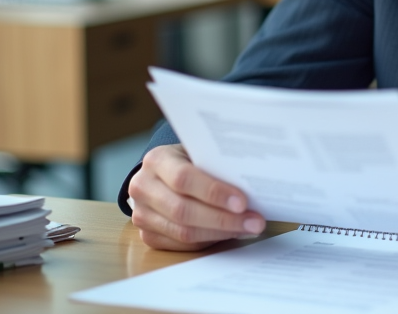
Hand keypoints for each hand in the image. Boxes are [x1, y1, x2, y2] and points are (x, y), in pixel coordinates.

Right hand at [127, 144, 265, 249]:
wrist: (162, 174)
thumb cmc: (189, 160)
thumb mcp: (199, 153)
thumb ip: (216, 165)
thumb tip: (253, 185)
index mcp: (156, 160)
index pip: (184, 179)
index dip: (214, 192)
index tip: (243, 202)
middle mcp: (143, 187)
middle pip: (183, 210)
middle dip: (223, 219)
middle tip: (254, 221)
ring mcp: (142, 214)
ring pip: (183, 232)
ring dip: (220, 233)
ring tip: (248, 228)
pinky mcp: (148, 235)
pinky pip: (182, 245)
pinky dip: (209, 241)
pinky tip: (231, 233)